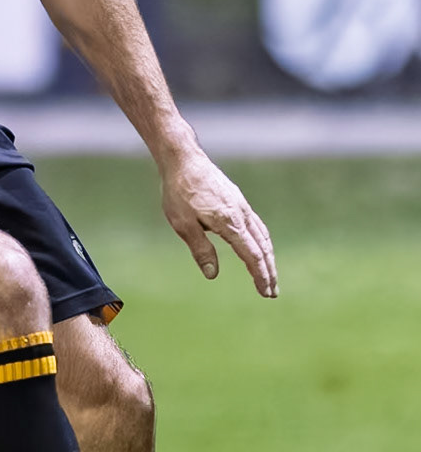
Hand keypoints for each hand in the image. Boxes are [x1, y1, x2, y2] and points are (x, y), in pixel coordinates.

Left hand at [160, 146, 276, 297]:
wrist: (183, 158)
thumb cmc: (179, 191)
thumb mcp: (183, 224)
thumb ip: (200, 249)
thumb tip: (212, 274)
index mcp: (230, 223)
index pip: (252, 255)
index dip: (260, 276)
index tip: (266, 292)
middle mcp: (242, 214)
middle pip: (263, 247)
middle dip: (269, 270)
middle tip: (272, 292)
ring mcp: (241, 205)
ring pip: (262, 235)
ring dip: (268, 256)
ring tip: (269, 273)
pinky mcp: (236, 199)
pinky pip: (256, 224)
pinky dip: (262, 240)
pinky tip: (258, 245)